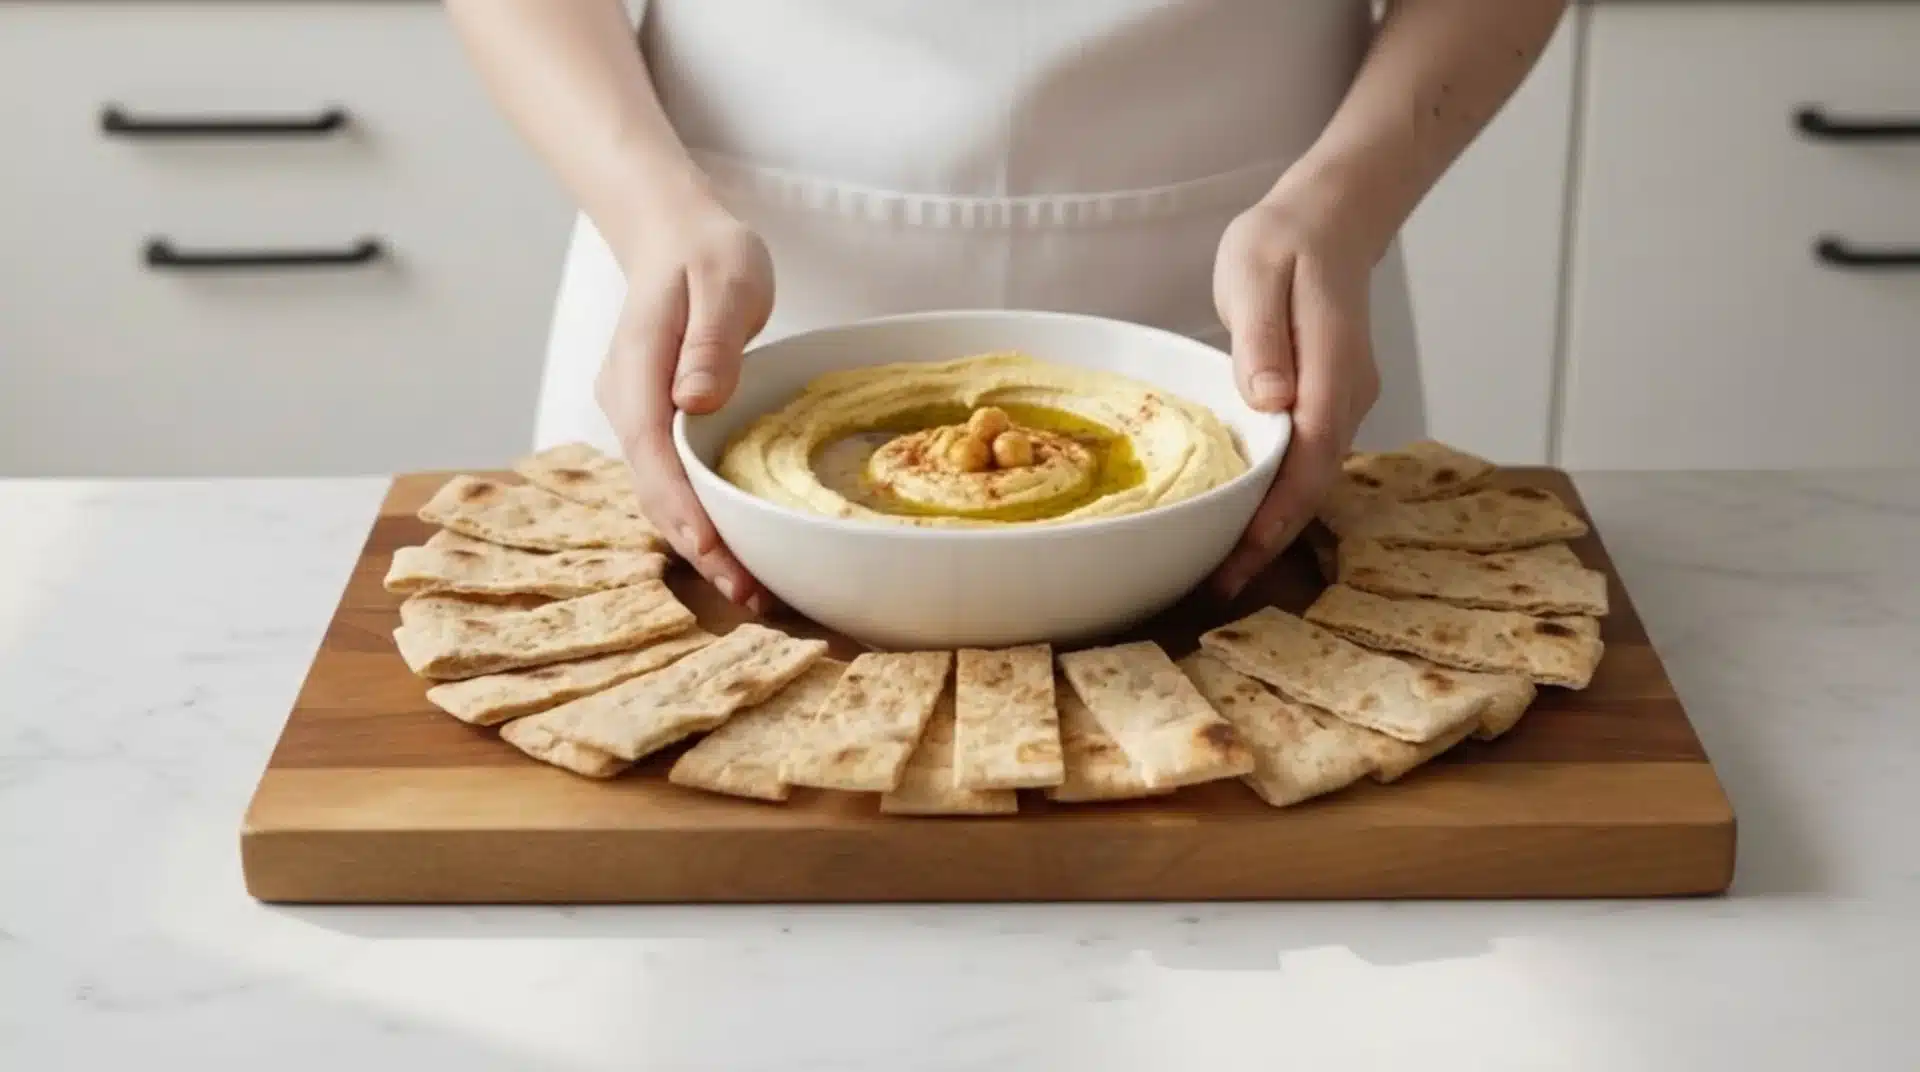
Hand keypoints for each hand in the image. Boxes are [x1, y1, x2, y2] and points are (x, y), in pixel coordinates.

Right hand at [595, 198, 775, 610]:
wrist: (674, 236)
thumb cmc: (707, 254)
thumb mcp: (723, 281)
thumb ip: (710, 340)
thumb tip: (694, 400)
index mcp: (637, 370)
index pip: (652, 454)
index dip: (683, 508)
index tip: (715, 550)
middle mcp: (627, 402)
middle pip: (655, 490)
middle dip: (698, 547)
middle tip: (750, 594)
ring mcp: (638, 416)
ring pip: (663, 494)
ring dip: (702, 544)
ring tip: (752, 590)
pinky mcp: (658, 424)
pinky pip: (675, 481)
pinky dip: (704, 519)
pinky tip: (740, 549)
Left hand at [1208, 191, 1380, 597]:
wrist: (1328, 219)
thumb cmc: (1284, 241)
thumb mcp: (1258, 273)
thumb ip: (1263, 338)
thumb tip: (1270, 399)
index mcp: (1334, 367)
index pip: (1312, 455)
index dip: (1279, 512)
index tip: (1242, 555)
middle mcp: (1349, 395)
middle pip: (1315, 482)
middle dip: (1270, 539)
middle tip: (1217, 585)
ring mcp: (1344, 402)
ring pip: (1311, 478)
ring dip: (1271, 524)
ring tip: (1220, 567)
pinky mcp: (1328, 403)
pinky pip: (1304, 461)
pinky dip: (1274, 496)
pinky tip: (1237, 519)